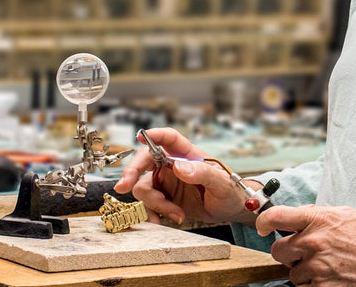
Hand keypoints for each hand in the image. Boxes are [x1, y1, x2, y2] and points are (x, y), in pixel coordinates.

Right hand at [114, 127, 254, 225]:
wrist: (230, 210)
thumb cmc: (231, 190)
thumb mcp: (221, 182)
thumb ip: (202, 173)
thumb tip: (179, 167)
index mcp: (188, 154)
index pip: (169, 138)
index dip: (155, 134)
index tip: (142, 136)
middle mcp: (173, 165)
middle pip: (144, 161)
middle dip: (132, 172)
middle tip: (124, 186)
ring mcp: (166, 182)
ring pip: (144, 187)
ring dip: (156, 204)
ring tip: (177, 214)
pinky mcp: (164, 198)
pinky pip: (148, 205)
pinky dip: (154, 214)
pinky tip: (166, 221)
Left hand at [257, 205, 355, 286]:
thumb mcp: (347, 215)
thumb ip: (319, 214)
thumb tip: (298, 215)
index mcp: (319, 220)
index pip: (276, 217)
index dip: (263, 221)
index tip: (262, 227)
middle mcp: (314, 242)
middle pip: (277, 250)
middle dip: (288, 253)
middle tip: (305, 253)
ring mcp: (317, 268)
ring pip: (291, 273)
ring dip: (304, 272)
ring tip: (326, 267)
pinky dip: (313, 285)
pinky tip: (329, 278)